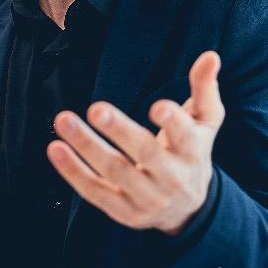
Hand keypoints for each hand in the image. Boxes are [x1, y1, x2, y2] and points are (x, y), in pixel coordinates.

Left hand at [48, 50, 224, 234]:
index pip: (185, 136)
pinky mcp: (124, 212)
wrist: (188, 208)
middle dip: (120, 131)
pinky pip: (95, 191)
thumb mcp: (205, 122)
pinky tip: (56, 149)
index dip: (172, 122)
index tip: (158, 107)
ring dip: (86, 145)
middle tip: (97, 109)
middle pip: (146, 154)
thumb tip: (210, 56)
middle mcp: (172, 177)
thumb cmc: (191, 152)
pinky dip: (73, 171)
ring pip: (114, 172)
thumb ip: (204, 88)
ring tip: (64, 120)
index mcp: (192, 151)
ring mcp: (147, 198)